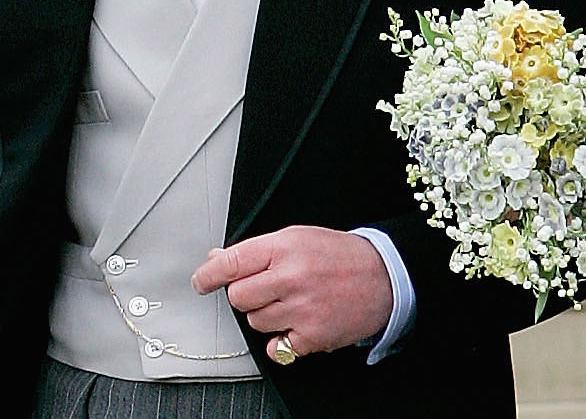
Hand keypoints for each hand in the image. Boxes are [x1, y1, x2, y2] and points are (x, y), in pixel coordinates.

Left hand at [192, 226, 393, 358]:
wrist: (384, 276)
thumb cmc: (340, 256)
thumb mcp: (298, 238)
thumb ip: (258, 251)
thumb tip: (217, 261)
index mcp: (285, 247)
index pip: (231, 263)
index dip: (209, 275)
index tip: (201, 282)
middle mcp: (291, 277)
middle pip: (238, 297)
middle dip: (248, 295)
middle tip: (269, 289)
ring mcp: (301, 308)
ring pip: (255, 322)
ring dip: (267, 316)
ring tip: (292, 303)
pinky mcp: (311, 335)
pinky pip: (275, 347)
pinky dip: (282, 340)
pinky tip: (300, 323)